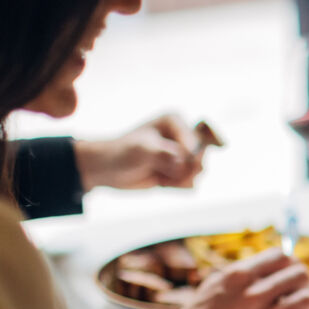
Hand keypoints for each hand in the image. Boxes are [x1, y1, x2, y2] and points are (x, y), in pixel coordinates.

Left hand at [74, 114, 205, 190]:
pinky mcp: (181, 170)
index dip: (186, 157)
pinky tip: (161, 180)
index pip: (196, 143)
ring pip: (197, 174)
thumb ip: (164, 154)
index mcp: (175, 121)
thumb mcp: (141, 150)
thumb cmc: (121, 153)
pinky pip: (191, 185)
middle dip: (183, 170)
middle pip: (201, 158)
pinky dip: (176, 187)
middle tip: (162, 170)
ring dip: (177, 180)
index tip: (168, 159)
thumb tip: (183, 162)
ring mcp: (184, 154)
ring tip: (158, 174)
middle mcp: (183, 135)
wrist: (108, 169)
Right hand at [167, 249, 308, 308]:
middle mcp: (251, 294)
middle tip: (295, 298)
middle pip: (300, 276)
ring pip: (307, 300)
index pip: (282, 257)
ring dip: (306, 308)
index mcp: (237, 276)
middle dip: (302, 286)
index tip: (288, 278)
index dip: (290, 267)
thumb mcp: (214, 287)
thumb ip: (244, 275)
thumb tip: (276, 263)